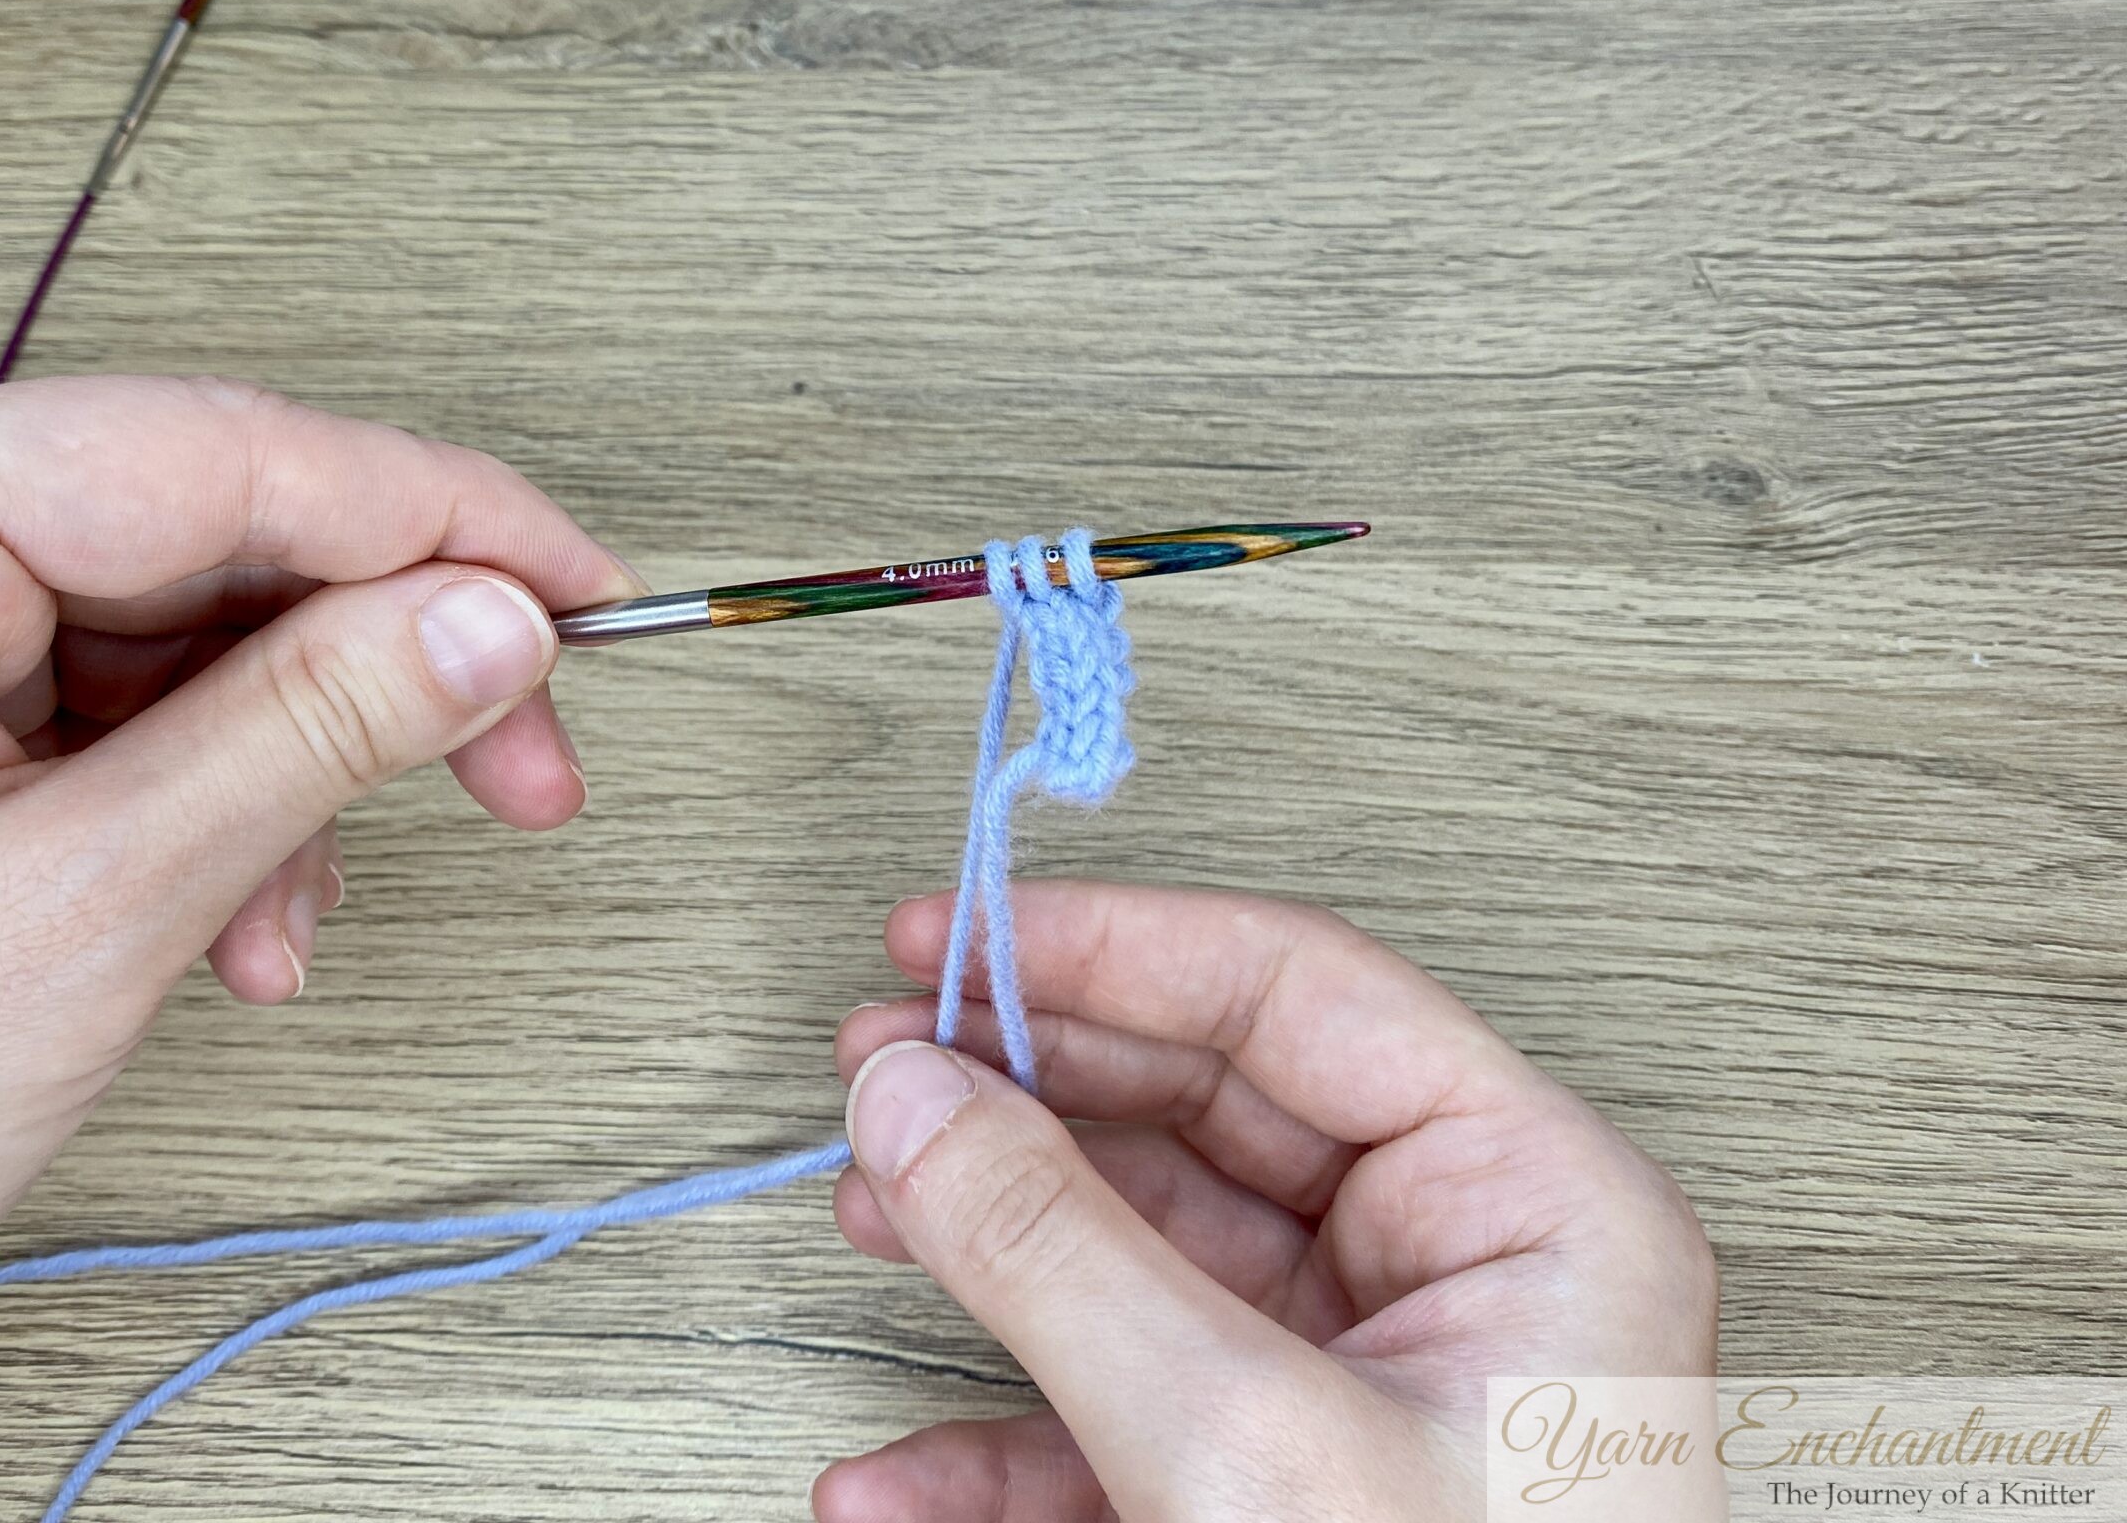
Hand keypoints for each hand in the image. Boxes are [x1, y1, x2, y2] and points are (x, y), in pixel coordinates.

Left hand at [0, 377, 639, 1515]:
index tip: (576, 586)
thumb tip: (487, 618)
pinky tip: (217, 887)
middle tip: (511, 747)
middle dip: (364, 661)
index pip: (208, 447)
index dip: (438, 518)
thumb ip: (308, 730)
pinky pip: (77, 666)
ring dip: (273, 749)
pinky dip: (181, 776)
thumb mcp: (71, 916)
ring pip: (153, 604)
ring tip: (293, 897)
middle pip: (189, 519)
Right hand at [821, 882, 1717, 1520]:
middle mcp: (1466, 1279)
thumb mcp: (1241, 1454)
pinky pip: (1128, 1411)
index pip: (1299, 998)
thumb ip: (1059, 1250)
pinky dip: (999, 1440)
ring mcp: (1374, 1392)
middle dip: (1030, 1091)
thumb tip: (911, 1093)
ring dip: (992, 1239)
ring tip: (867, 1209)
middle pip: (1210, 1111)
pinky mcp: (1290, 1497)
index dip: (1111, 947)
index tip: (952, 937)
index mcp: (1537, 1212)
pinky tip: (889, 1482)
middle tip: (883, 1062)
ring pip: (1152, 1250)